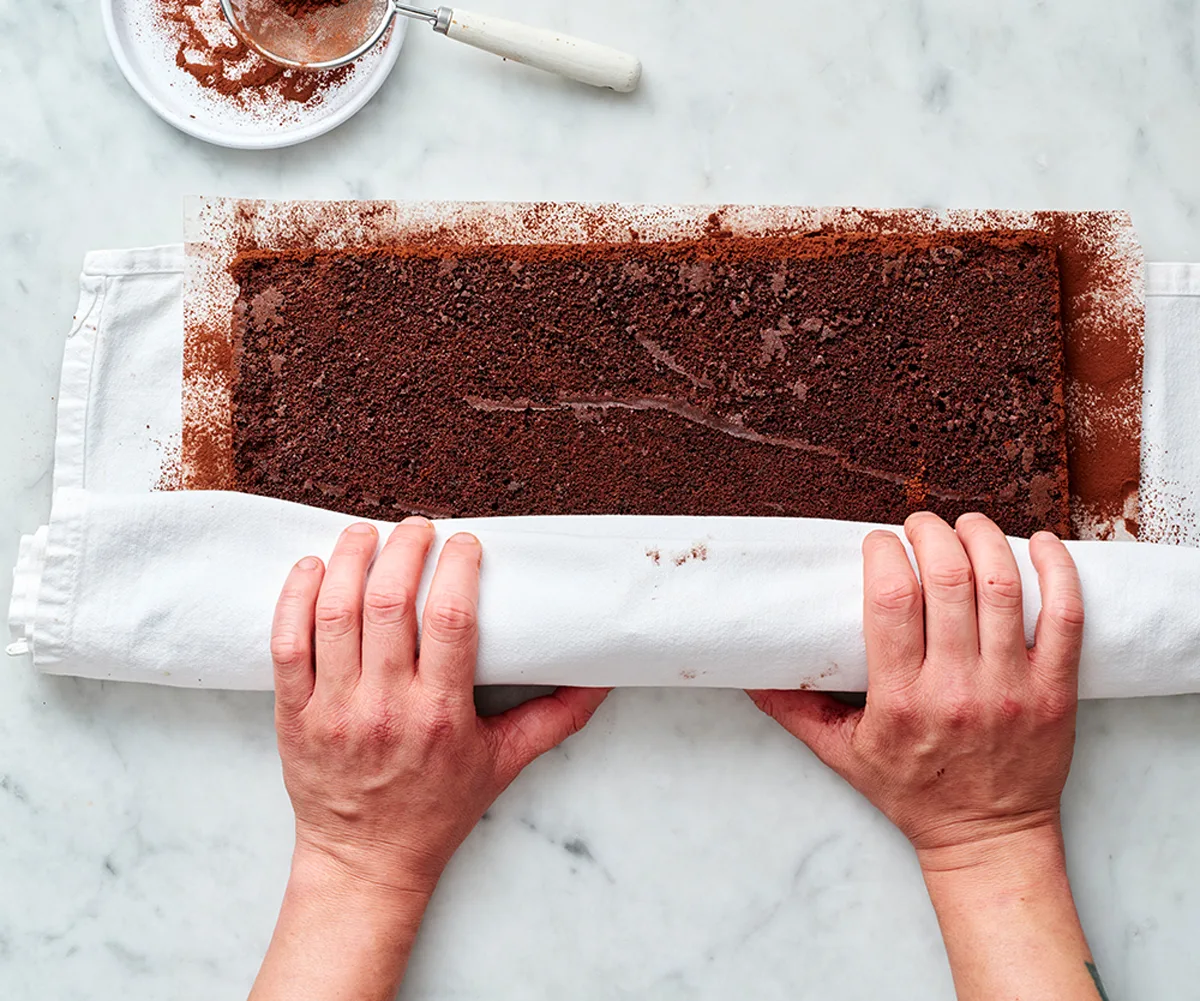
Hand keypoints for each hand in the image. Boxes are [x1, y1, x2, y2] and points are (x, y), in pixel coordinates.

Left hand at [251, 519, 607, 1000]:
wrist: (366, 861)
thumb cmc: (437, 810)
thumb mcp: (504, 763)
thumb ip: (556, 717)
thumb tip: (603, 679)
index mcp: (440, 714)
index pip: (451, 620)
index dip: (457, 568)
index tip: (465, 542)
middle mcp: (384, 707)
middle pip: (389, 604)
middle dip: (403, 549)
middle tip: (416, 527)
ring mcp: (333, 709)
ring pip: (334, 613)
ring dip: (348, 560)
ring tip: (365, 534)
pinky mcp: (293, 713)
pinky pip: (285, 643)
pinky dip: (294, 596)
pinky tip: (311, 567)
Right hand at [750, 512, 1101, 1000]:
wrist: (989, 840)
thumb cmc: (914, 795)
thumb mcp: (842, 756)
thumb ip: (795, 711)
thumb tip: (749, 674)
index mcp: (901, 700)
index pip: (891, 601)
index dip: (884, 554)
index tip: (878, 543)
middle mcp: (957, 689)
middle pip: (948, 580)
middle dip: (930, 534)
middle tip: (919, 526)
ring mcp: (1012, 688)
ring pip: (1002, 588)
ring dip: (983, 539)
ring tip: (966, 524)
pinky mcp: (1055, 691)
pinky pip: (1067, 618)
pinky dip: (1057, 571)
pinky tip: (1040, 543)